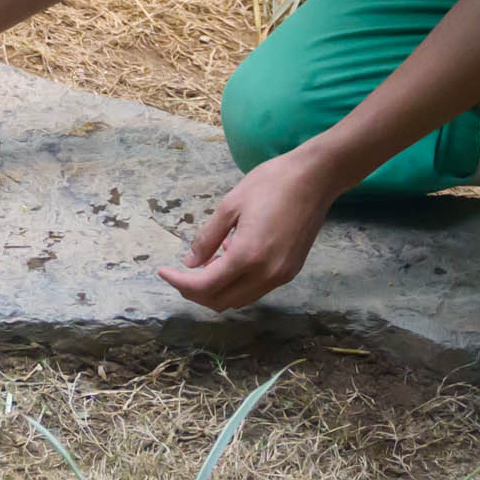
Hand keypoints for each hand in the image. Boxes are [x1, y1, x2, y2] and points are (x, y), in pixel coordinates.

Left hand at [159, 152, 333, 311]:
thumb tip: (190, 263)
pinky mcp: (290, 271)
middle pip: (221, 301)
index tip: (163, 271)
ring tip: (205, 263)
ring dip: (217, 289)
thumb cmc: (270, 183)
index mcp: (247, 256)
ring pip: (239, 299)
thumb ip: (207, 238)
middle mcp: (266, 274)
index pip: (206, 286)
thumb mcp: (230, 205)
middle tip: (179, 272)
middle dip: (195, 291)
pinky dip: (237, 282)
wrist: (315, 178)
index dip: (180, 283)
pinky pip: (256, 288)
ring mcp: (281, 276)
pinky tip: (230, 257)